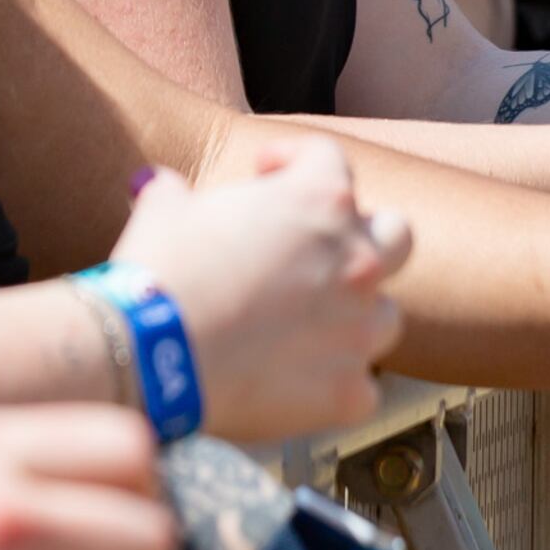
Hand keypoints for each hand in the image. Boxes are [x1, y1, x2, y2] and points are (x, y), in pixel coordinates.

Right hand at [107, 139, 408, 440]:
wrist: (154, 354)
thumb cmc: (162, 274)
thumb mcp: (162, 210)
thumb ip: (175, 192)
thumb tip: (164, 188)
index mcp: (318, 198)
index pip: (328, 159)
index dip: (294, 161)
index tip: (266, 175)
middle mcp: (356, 257)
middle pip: (395, 234)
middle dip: (364, 237)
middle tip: (319, 254)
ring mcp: (359, 326)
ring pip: (386, 316)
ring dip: (355, 318)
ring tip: (306, 329)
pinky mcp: (348, 390)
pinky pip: (361, 389)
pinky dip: (334, 386)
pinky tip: (296, 387)